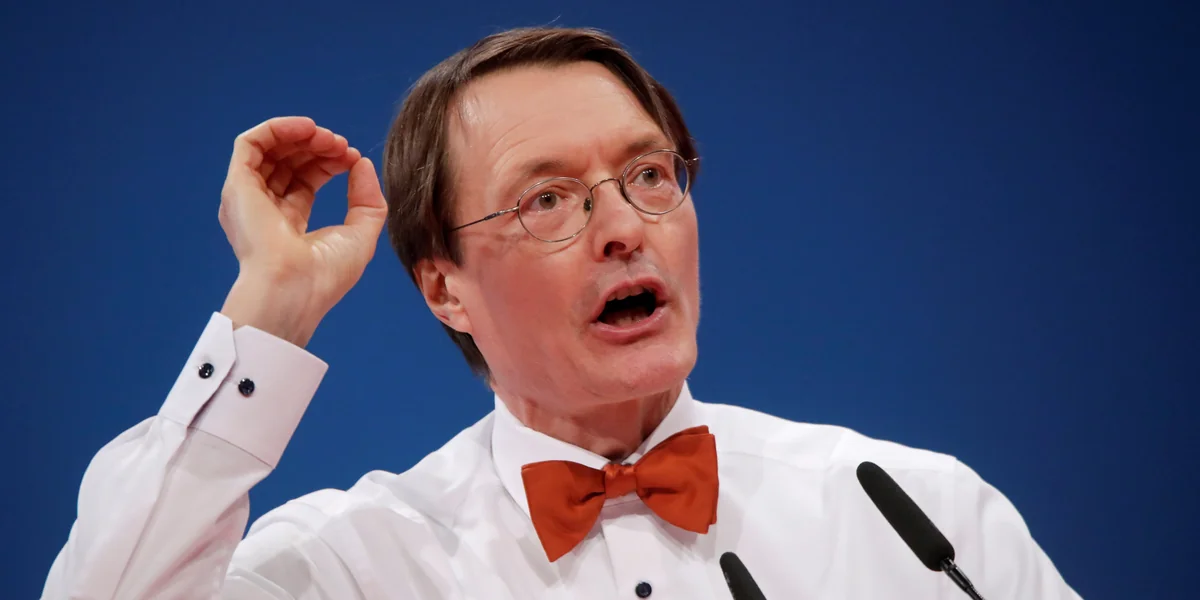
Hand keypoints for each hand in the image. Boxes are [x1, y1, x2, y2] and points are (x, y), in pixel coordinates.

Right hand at [217, 116, 386, 346]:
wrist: (295, 290)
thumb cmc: (325, 275)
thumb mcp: (361, 234)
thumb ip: (367, 199)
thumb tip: (362, 163)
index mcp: (287, 224)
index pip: (305, 179)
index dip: (330, 162)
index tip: (353, 158)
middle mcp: (263, 209)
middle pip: (289, 162)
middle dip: (319, 147)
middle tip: (343, 146)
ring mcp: (248, 198)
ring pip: (270, 149)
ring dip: (302, 135)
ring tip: (328, 138)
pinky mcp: (237, 186)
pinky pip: (250, 143)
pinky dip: (279, 128)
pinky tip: (308, 128)